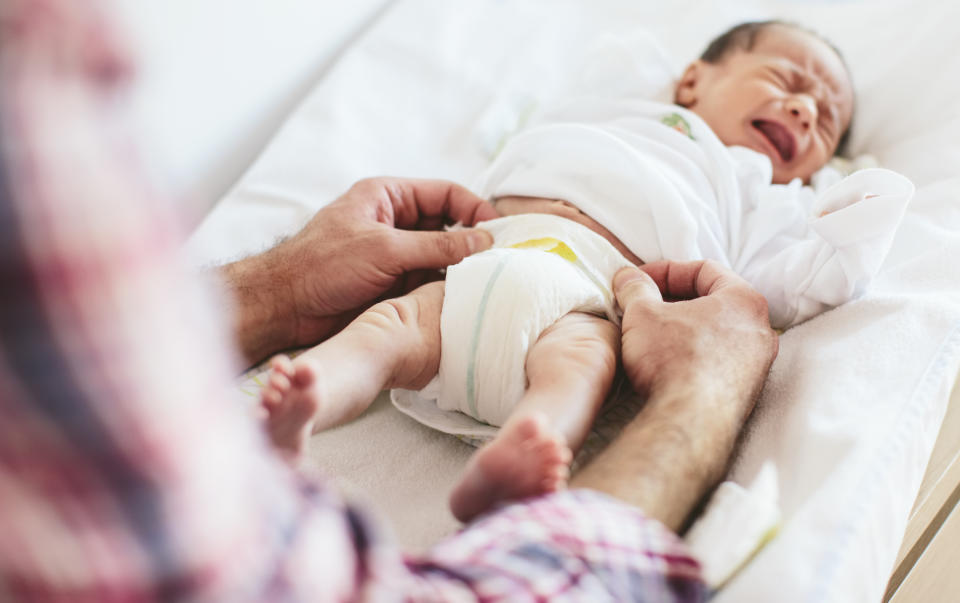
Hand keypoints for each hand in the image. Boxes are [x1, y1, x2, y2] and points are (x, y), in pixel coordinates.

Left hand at [222, 177, 498, 363]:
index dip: (475, 208)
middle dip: (472, 241)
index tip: (499, 231)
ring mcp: (395, 255)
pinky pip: (429, 283)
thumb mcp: (385, 249)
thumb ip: (437, 246)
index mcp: (388, 197)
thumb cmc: (322, 265)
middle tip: (502, 260)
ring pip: (441, 258)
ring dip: (461, 269)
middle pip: (448, 225)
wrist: (284, 307)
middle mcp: (394, 223)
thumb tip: (483, 241)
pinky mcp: (393, 285)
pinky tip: (465, 299)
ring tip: (489, 282)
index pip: (445, 194)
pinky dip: (446, 290)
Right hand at [571, 261, 777, 529]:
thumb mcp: (642, 314)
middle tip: (641, 307)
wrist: (689, 423)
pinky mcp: (747, 393)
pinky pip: (718, 361)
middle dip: (672, 301)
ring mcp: (758, 365)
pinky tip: (665, 365)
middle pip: (712, 301)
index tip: (638, 281)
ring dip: (682, 329)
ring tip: (648, 336)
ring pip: (716, 333)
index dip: (665, 270)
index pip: (704, 269)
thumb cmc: (673, 360)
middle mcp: (760, 330)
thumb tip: (627, 277)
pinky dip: (693, 355)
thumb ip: (635, 288)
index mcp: (744, 300)